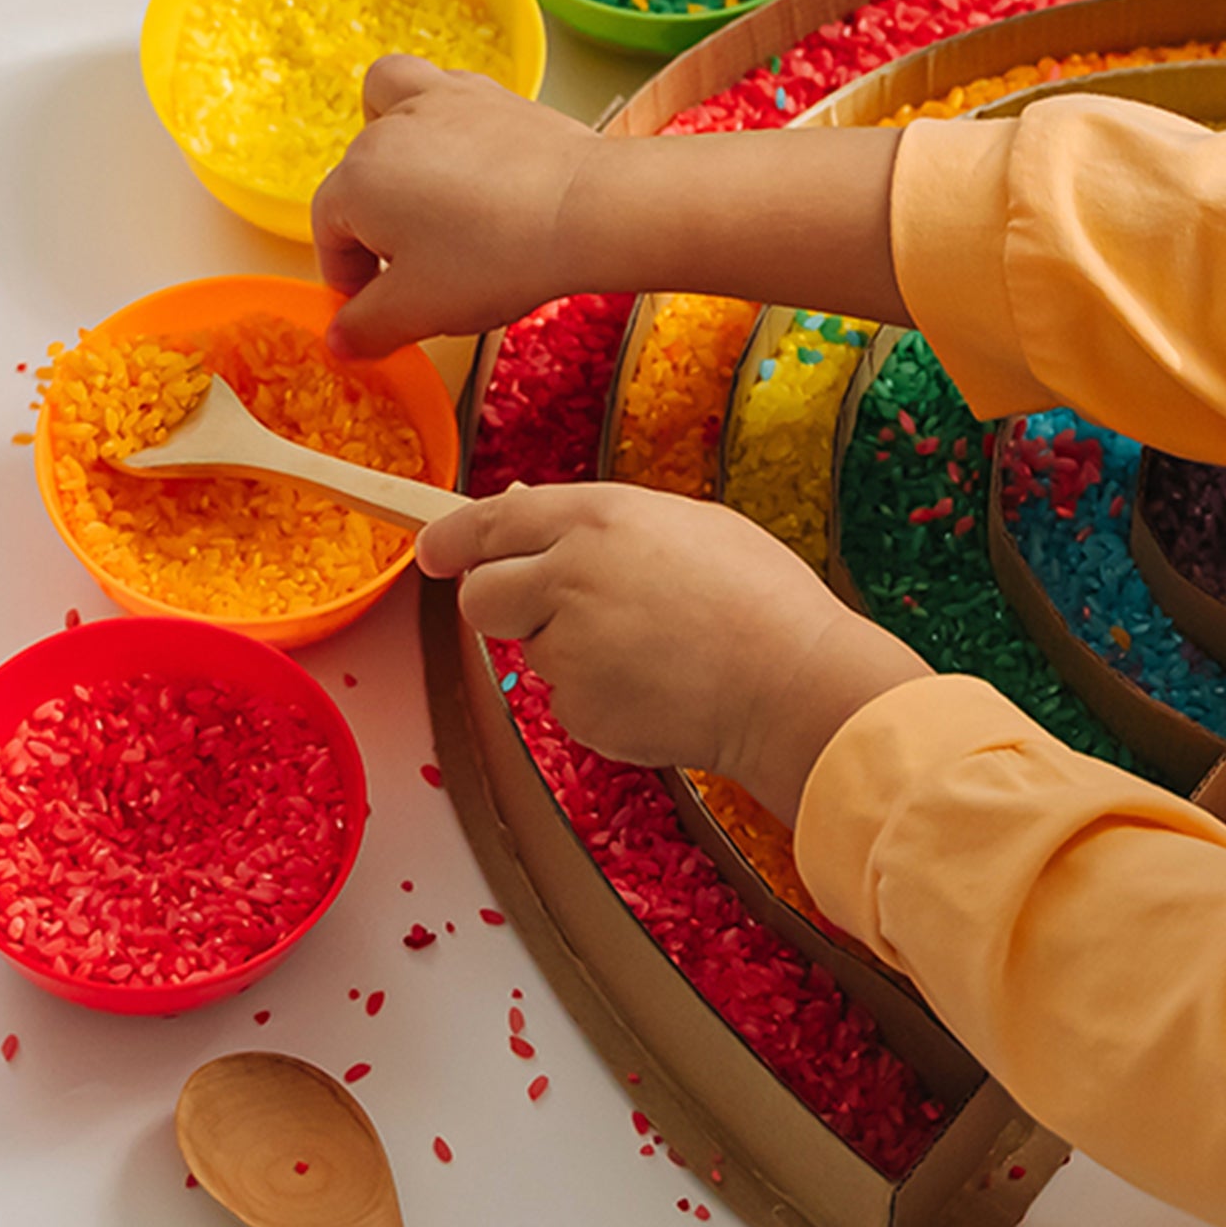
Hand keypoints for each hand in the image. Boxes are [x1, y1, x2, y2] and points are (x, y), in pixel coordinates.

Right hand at [312, 57, 597, 356]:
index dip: (346, 276)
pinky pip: (450, 94)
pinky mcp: (494, 96)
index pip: (328, 231)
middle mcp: (391, 128)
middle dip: (373, 225)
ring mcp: (444, 102)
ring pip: (391, 103)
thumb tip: (341, 339)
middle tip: (411, 271)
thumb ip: (367, 327)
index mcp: (358, 180)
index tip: (372, 307)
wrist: (586, 210)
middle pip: (360, 178)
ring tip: (420, 188)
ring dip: (391, 141)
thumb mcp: (418, 310)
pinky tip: (474, 160)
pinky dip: (449, 121)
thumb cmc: (498, 256)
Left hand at [417, 485, 929, 820]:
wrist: (793, 682)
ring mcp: (569, 647)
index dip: (454, 537)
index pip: (493, 520)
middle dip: (502, 606)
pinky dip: (601, 698)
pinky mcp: (580, 708)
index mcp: (597, 519)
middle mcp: (569, 576)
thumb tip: (544, 519)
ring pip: (530, 652)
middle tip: (552, 614)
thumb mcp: (688, 526)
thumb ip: (606, 524)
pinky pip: (568, 701)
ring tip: (649, 649)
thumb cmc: (761, 598)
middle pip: (480, 596)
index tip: (432, 549)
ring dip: (567, 653)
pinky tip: (658, 686)